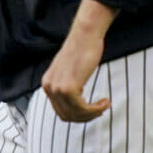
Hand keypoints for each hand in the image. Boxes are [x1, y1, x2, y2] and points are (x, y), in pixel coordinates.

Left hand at [40, 0, 117, 121]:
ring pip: (76, 115)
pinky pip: (83, 109)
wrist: (85, 36)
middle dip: (86, 117)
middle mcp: (48, 87)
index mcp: (47, 83)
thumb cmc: (82, 51)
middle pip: (67, 116)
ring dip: (93, 113)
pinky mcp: (68, 88)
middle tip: (100, 109)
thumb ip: (67, 86)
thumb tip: (75, 104)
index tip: (93, 110)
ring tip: (104, 104)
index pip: (60, 111)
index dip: (79, 115)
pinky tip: (105, 101)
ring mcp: (57, 88)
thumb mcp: (69, 71)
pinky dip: (96, 109)